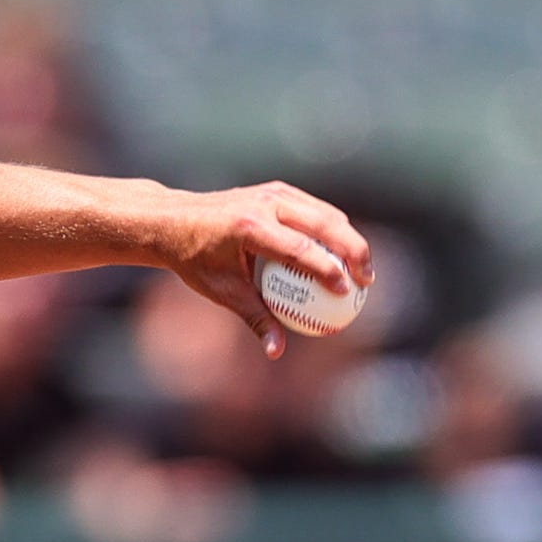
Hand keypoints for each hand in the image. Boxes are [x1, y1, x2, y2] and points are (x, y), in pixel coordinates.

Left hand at [148, 179, 370, 361]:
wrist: (174, 220)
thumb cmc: (196, 261)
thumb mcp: (222, 292)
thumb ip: (255, 318)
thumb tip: (277, 351)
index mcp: (249, 228)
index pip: (299, 249)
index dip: (327, 270)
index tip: (345, 292)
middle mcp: (264, 204)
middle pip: (324, 224)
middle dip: (354, 251)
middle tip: (367, 281)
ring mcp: (273, 192)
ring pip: (326, 213)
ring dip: (350, 239)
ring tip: (363, 269)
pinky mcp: (278, 190)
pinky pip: (315, 209)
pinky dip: (334, 230)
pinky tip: (344, 254)